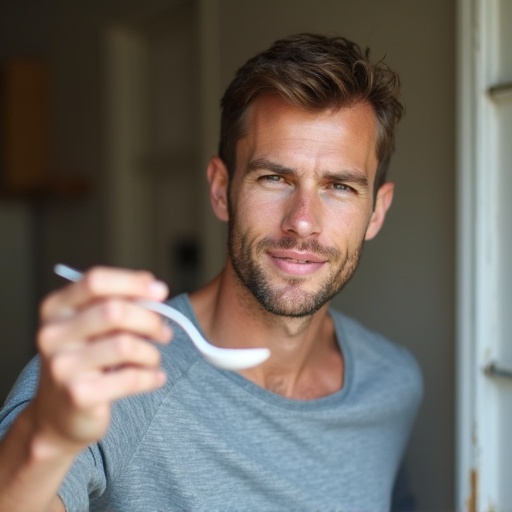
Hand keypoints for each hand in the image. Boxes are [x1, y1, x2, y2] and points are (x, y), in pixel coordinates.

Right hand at [30, 266, 170, 454]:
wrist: (59, 416)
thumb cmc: (86, 362)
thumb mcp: (93, 327)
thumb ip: (119, 304)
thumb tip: (156, 290)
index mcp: (56, 309)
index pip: (96, 281)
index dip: (133, 283)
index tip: (161, 291)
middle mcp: (53, 334)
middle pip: (114, 311)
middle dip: (150, 320)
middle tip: (164, 333)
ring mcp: (62, 366)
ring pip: (126, 345)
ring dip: (151, 352)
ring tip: (153, 360)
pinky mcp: (78, 395)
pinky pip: (130, 378)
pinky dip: (151, 377)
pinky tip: (155, 378)